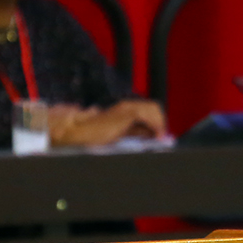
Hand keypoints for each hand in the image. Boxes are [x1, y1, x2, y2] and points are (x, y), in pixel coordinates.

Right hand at [48, 99, 166, 146]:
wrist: (80, 130)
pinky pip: (148, 116)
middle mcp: (126, 105)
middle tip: (161, 137)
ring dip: (160, 122)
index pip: (147, 111)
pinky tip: (156, 136)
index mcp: (124, 110)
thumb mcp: (117, 133)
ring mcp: (126, 107)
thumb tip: (149, 135)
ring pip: (153, 108)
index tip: (160, 136)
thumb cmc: (93, 133)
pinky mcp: (126, 113)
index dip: (156, 122)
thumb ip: (132, 132)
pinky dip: (156, 125)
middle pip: (153, 106)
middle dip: (160, 120)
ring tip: (160, 137)